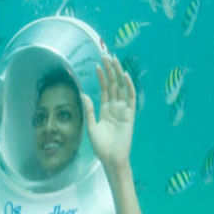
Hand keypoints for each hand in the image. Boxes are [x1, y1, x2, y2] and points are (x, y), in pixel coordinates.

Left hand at [84, 56, 135, 172]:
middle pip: (113, 84)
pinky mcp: (130, 115)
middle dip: (110, 70)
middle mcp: (115, 107)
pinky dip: (129, 86)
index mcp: (105, 110)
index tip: (98, 64)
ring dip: (118, 74)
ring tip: (114, 60)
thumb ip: (89, 110)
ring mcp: (123, 110)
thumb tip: (83, 94)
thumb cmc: (101, 147)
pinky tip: (124, 76)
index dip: (102, 76)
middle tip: (107, 55)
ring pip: (121, 87)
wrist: (111, 158)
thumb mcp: (91, 127)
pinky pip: (130, 98)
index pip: (104, 89)